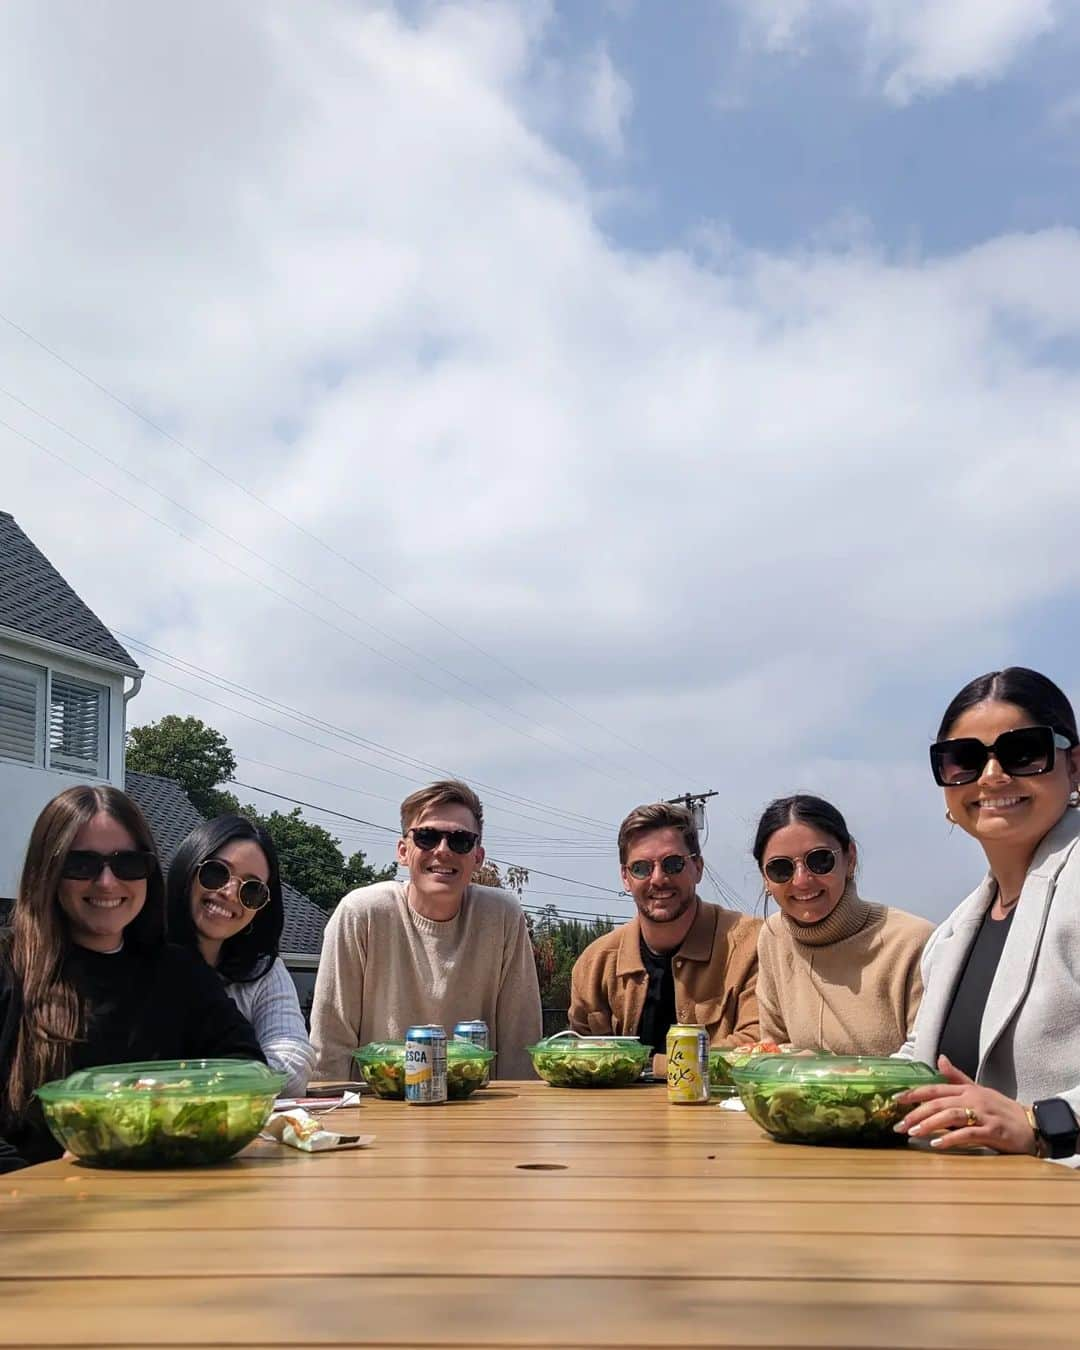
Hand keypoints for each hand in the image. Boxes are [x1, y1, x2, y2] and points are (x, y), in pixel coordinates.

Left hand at [893, 1055, 1038, 1154]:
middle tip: (899, 1125)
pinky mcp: (992, 1131)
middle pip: (938, 1103)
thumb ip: (957, 1078)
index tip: (895, 1100)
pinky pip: (967, 1134)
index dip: (914, 1093)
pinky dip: (950, 1139)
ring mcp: (982, 1114)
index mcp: (967, 1089)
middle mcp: (972, 1099)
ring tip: (913, 1133)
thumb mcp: (978, 1090)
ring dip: (929, 1124)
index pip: (934, 1089)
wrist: (1031, 1124)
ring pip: (949, 1116)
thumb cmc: (1001, 1109)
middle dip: (916, 1113)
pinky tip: (936, 1145)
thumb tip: (939, 1059)